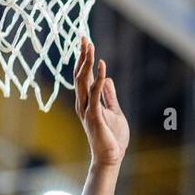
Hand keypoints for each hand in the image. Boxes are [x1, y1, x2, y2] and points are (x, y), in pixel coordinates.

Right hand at [74, 36, 129, 166]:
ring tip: (90, 47)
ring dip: (87, 63)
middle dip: (82, 56)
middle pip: (80, 75)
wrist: (111, 157)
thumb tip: (108, 79)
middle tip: (83, 37)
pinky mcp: (94, 117)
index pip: (84, 76)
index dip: (84, 59)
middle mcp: (84, 103)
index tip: (86, 42)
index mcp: (88, 101)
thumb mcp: (114, 111)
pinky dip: (99, 80)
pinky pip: (95, 95)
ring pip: (84, 82)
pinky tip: (103, 68)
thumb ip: (109, 96)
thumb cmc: (112, 137)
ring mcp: (87, 110)